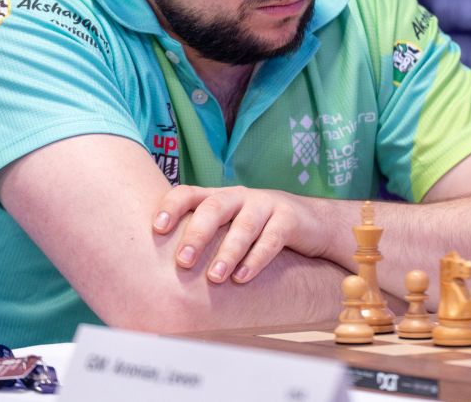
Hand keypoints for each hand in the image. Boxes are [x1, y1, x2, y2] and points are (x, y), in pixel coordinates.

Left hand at [152, 185, 327, 283]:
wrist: (313, 222)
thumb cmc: (258, 230)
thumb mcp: (230, 227)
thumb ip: (204, 241)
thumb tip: (159, 275)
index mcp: (219, 197)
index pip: (189, 193)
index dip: (171, 207)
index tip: (157, 228)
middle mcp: (239, 197)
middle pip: (214, 207)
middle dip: (197, 233)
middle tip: (183, 261)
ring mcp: (266, 205)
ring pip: (244, 225)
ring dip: (228, 252)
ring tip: (215, 278)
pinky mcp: (289, 218)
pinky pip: (271, 238)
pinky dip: (256, 259)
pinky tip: (243, 277)